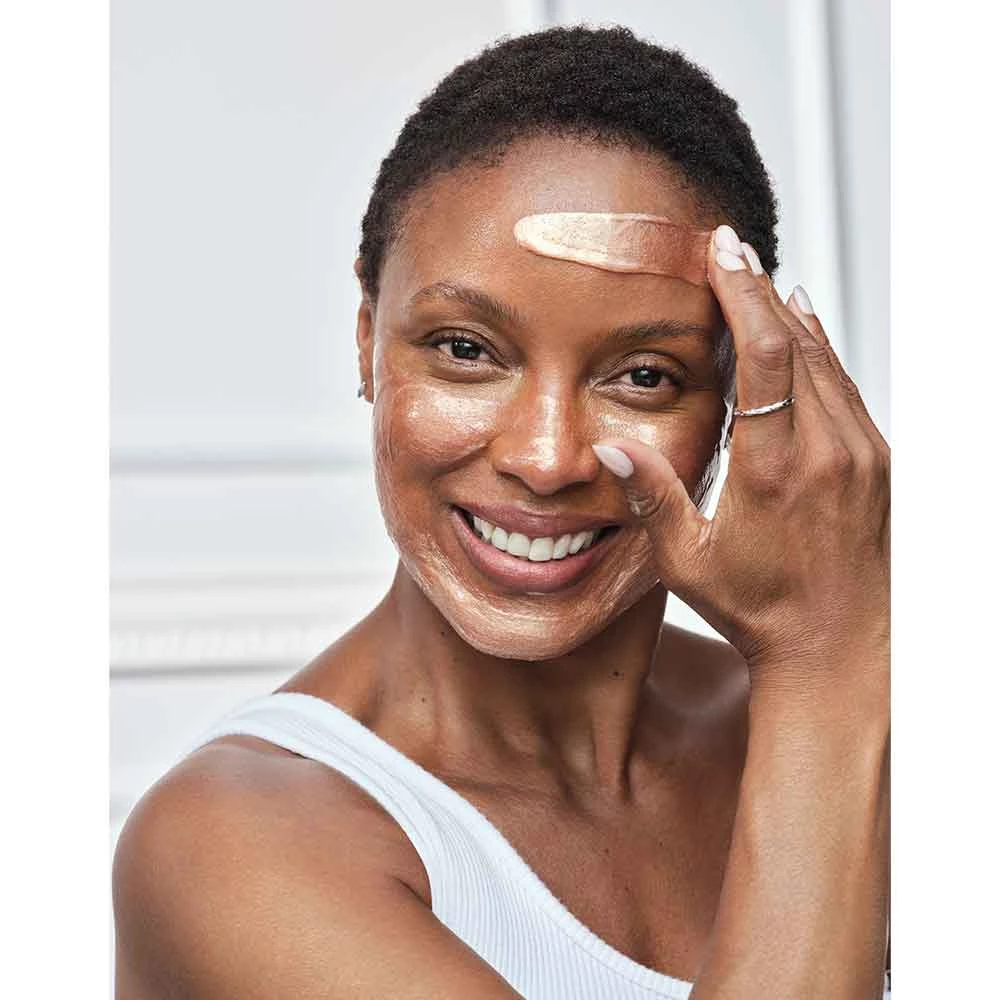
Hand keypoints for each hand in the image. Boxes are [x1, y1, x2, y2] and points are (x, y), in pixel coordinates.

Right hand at [593, 225, 889, 681]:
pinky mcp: (878, 464)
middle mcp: (827, 452)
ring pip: (825, 361)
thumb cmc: (764, 609)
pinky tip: (801, 334)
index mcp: (775, 469)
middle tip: (730, 249)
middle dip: (760, 288)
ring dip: (790, 317)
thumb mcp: (690, 562)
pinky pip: (847, 389)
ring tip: (758, 280)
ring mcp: (861, 455)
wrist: (844, 648)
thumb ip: (654, 499)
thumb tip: (612, 450)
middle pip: (797, 343)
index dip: (743, 294)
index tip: (724, 252)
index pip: (764, 355)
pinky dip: (820, 352)